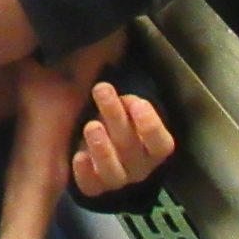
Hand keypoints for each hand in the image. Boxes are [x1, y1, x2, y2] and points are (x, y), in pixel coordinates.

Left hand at [69, 83, 174, 197]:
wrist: (104, 158)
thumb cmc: (117, 122)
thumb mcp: (124, 106)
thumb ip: (123, 92)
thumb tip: (111, 49)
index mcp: (153, 148)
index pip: (160, 142)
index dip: (151, 123)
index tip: (135, 100)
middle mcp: (139, 167)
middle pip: (131, 147)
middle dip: (115, 116)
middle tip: (100, 89)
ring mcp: (118, 181)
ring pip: (113, 171)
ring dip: (103, 148)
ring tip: (91, 126)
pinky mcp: (95, 189)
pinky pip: (91, 186)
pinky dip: (85, 172)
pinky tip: (78, 157)